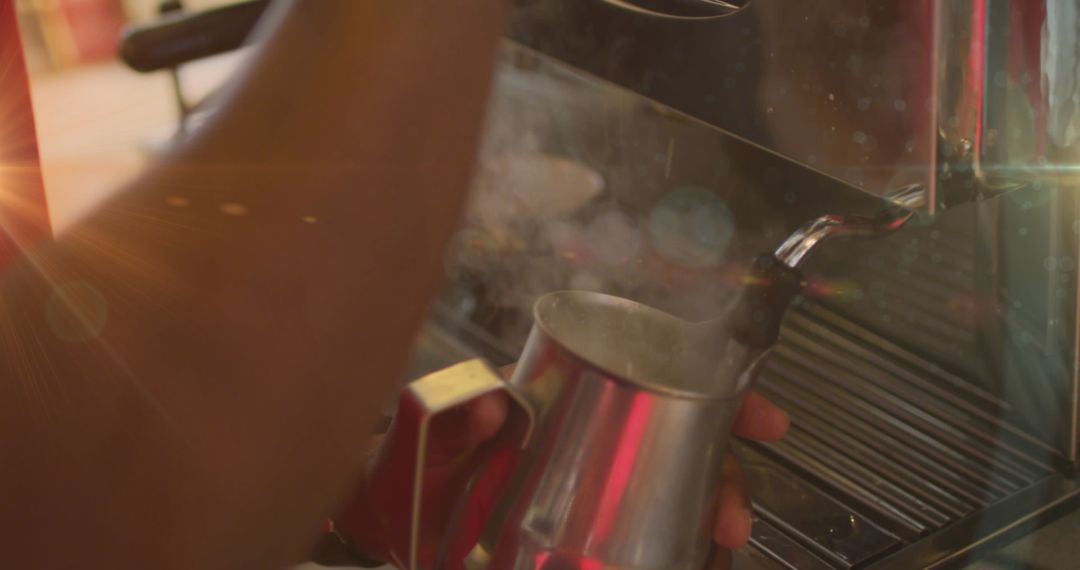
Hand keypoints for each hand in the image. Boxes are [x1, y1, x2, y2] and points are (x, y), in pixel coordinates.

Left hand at [432, 389, 789, 549]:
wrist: (384, 516)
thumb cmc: (405, 462)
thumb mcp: (425, 433)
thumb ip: (450, 414)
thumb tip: (492, 403)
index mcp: (561, 390)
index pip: (652, 371)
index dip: (714, 389)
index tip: (760, 417)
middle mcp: (583, 429)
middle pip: (677, 436)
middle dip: (723, 470)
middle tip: (733, 515)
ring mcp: (582, 477)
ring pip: (667, 484)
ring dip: (704, 511)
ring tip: (717, 545)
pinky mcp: (576, 520)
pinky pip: (640, 525)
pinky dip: (672, 539)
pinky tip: (689, 556)